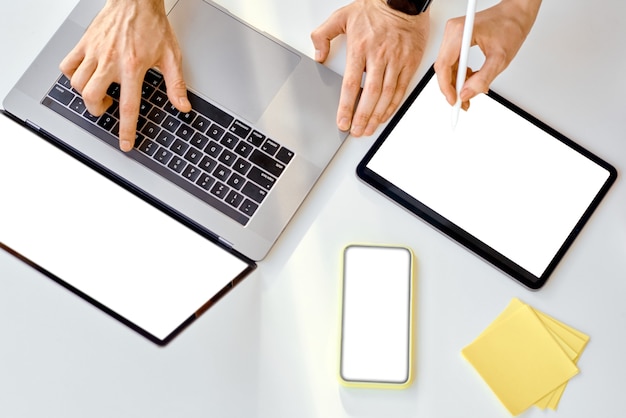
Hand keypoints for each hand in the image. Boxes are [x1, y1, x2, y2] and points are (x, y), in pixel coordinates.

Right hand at [59, 0, 190, 151]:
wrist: (136, 0)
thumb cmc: (152, 25)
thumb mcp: (171, 56)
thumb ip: (176, 84)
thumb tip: (183, 106)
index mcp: (133, 67)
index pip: (128, 107)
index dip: (127, 130)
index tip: (126, 144)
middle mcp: (111, 60)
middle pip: (93, 97)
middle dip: (98, 110)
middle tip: (107, 108)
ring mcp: (95, 51)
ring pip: (77, 83)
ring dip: (86, 95)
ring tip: (98, 92)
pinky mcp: (84, 43)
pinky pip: (68, 64)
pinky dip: (72, 75)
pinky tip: (84, 76)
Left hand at [312, 0, 428, 136]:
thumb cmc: (375, 7)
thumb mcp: (342, 16)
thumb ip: (324, 34)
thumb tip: (318, 54)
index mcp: (360, 47)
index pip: (351, 84)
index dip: (347, 106)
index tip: (342, 121)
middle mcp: (379, 56)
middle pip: (370, 94)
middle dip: (362, 117)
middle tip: (356, 131)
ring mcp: (396, 60)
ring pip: (387, 94)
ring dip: (377, 115)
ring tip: (369, 128)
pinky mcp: (410, 62)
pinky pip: (402, 88)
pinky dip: (393, 105)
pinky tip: (385, 115)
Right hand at [434, 0, 541, 109]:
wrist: (516, 13)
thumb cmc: (510, 26)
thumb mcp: (500, 58)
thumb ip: (482, 78)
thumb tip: (466, 93)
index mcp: (460, 32)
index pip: (444, 66)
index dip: (447, 87)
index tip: (454, 100)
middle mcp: (452, 32)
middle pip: (443, 67)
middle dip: (451, 87)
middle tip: (461, 101)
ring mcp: (453, 35)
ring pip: (446, 66)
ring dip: (456, 82)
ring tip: (468, 92)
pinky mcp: (456, 38)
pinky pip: (452, 61)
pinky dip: (460, 73)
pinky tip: (470, 79)